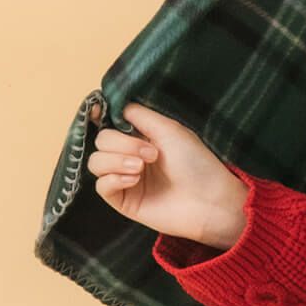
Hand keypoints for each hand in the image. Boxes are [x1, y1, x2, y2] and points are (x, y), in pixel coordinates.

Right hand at [86, 100, 247, 249]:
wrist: (209, 200)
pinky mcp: (124, 201)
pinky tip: (134, 180)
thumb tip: (114, 104)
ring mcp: (126, 179)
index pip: (108, 124)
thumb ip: (138, 114)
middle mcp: (130, 156)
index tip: (96, 111)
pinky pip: (100, 186)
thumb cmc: (197, 164)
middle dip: (122, 144)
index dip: (98, 116)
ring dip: (115, 160)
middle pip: (101, 140)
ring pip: (96, 162)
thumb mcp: (169, 129)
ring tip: (141, 167)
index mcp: (141, 137)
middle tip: (152, 154)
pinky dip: (113, 179)